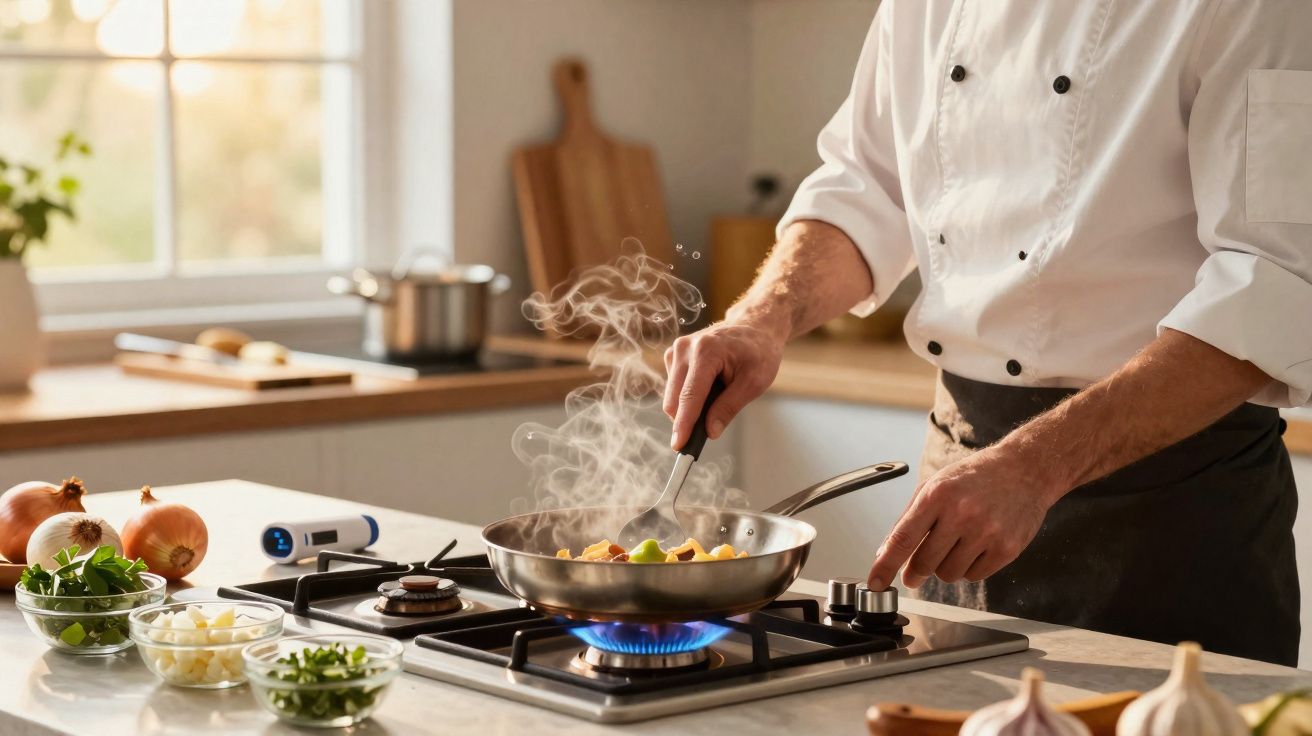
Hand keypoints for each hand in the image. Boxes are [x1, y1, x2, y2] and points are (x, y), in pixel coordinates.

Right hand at [663, 318, 786, 448]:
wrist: (755, 326)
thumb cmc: (758, 352)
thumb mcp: (754, 382)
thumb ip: (729, 407)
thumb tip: (710, 431)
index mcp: (706, 351)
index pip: (690, 396)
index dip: (683, 425)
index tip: (678, 446)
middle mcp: (685, 348)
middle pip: (674, 399)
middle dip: (687, 420)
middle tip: (708, 430)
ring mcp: (676, 350)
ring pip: (672, 396)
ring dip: (689, 407)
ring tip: (718, 396)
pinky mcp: (673, 355)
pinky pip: (674, 388)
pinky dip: (688, 397)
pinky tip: (708, 388)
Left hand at [866, 445, 1063, 589]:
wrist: (1025, 471)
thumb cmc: (975, 477)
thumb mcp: (935, 485)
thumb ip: (908, 520)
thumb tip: (885, 553)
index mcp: (937, 495)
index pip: (903, 539)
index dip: (885, 566)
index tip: (874, 582)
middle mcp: (962, 514)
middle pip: (924, 563)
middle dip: (916, 569)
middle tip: (917, 568)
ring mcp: (987, 532)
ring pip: (948, 574)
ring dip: (945, 567)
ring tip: (957, 544)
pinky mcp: (1007, 548)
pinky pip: (974, 576)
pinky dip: (969, 568)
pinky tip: (976, 546)